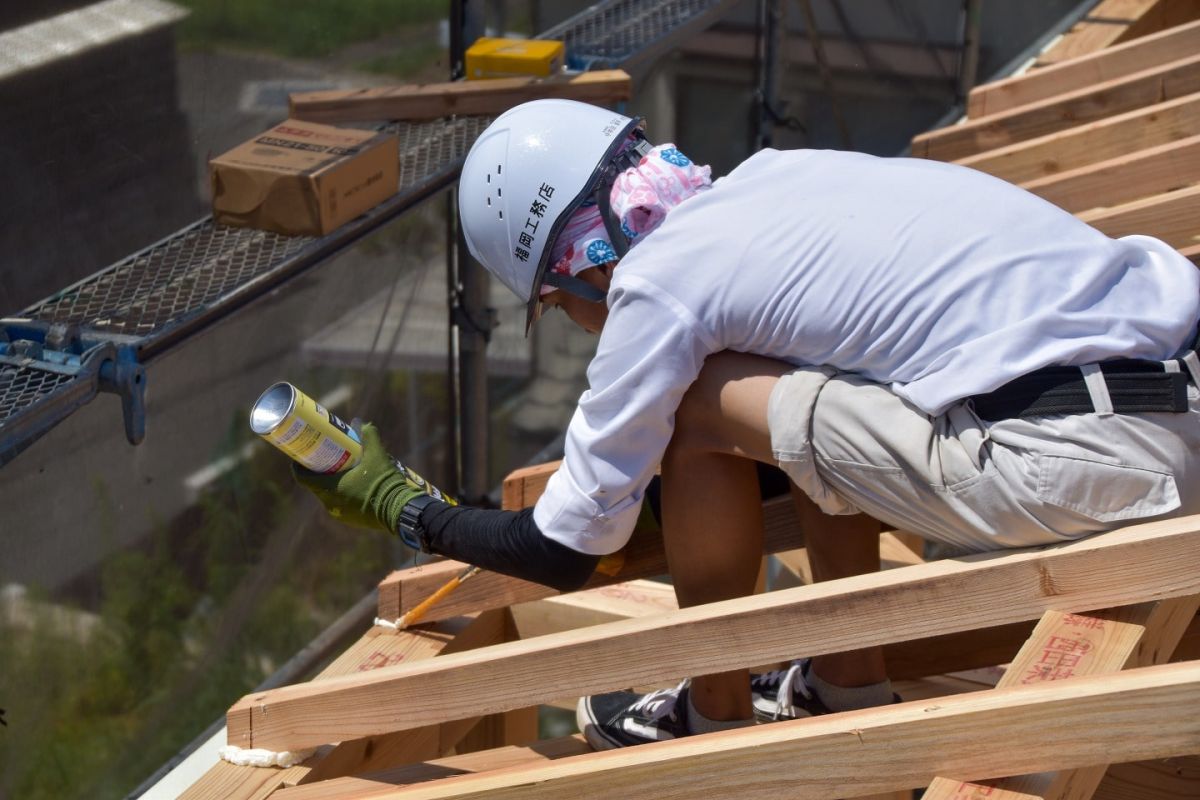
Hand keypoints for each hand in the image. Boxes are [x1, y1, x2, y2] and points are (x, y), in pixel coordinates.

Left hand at [292, 423, 439, 531]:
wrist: (400, 510)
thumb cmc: (384, 483)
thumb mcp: (378, 456)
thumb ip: (369, 437)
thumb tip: (361, 423)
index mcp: (330, 489)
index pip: (303, 478)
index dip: (299, 466)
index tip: (302, 457)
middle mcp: (330, 504)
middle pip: (316, 486)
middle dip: (318, 472)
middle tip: (325, 459)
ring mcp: (340, 514)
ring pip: (328, 496)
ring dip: (331, 484)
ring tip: (341, 471)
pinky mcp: (350, 520)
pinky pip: (340, 505)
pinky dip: (342, 495)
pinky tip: (353, 487)